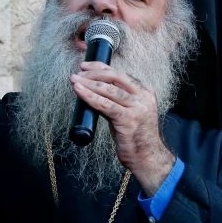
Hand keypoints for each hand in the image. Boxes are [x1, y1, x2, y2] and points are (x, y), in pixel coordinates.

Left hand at [71, 61, 174, 194]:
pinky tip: (79, 91)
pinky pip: (105, 104)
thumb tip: (94, 90)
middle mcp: (143, 96)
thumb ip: (117, 100)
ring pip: (108, 89)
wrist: (147, 156)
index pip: (120, 74)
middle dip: (93, 73)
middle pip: (114, 77)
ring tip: (74, 80)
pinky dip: (90, 96)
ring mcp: (137, 107)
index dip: (100, 67)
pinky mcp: (128, 119)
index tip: (85, 66)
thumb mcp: (129, 112)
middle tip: (77, 73)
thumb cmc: (135, 136)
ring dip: (88, 83)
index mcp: (145, 91)